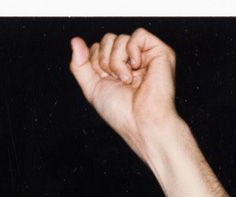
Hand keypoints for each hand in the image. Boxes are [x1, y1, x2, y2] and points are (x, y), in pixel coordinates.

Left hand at [69, 29, 179, 155]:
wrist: (141, 122)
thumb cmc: (121, 112)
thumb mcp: (91, 88)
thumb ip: (79, 64)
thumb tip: (75, 41)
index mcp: (116, 69)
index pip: (97, 48)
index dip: (95, 63)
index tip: (105, 81)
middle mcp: (130, 61)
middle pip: (107, 40)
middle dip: (105, 61)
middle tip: (117, 81)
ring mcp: (145, 56)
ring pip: (120, 38)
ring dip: (117, 62)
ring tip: (128, 79)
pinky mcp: (160, 52)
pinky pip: (138, 34)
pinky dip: (132, 51)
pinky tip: (136, 67)